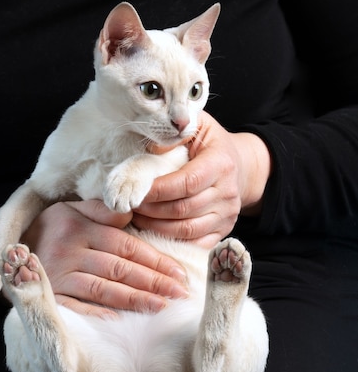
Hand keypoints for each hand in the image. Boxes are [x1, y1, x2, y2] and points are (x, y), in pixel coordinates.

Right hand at [22, 199, 187, 315]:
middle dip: (154, 282)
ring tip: (161, 307)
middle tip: (180, 294)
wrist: (6, 253)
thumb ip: (101, 210)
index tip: (179, 273)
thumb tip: (130, 213)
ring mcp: (57, 276)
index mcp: (80, 227)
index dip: (155, 260)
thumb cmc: (49, 229)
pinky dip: (97, 314)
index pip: (126, 245)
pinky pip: (76, 307)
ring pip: (103, 289)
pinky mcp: (48, 296)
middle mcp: (69, 251)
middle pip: (120, 268)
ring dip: (134, 299)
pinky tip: (120, 321)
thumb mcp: (71, 210)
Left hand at [132, 111, 271, 247]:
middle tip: (130, 206)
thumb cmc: (210, 145)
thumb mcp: (197, 127)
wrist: (241, 166)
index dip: (159, 190)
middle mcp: (228, 192)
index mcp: (221, 164)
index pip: (187, 182)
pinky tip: (154, 234)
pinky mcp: (224, 230)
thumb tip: (152, 150)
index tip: (137, 192)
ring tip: (137, 219)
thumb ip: (175, 135)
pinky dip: (173, 243)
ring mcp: (227, 214)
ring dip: (157, 227)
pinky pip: (196, 244)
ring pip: (187, 229)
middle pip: (184, 209)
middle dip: (152, 210)